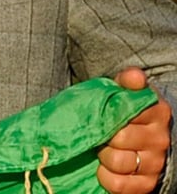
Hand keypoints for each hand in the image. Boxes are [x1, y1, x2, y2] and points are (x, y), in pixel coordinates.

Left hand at [98, 67, 171, 193]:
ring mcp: (155, 162)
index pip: (127, 111)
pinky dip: (107, 178)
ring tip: (101, 150)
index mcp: (157, 112)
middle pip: (120, 138)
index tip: (101, 113)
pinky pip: (121, 185)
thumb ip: (127, 81)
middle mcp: (160, 139)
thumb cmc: (126, 112)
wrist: (139, 136)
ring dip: (103, 157)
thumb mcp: (126, 91)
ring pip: (119, 162)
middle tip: (98, 134)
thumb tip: (134, 76)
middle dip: (102, 136)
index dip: (108, 113)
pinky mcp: (147, 183)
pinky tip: (103, 169)